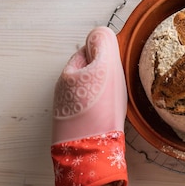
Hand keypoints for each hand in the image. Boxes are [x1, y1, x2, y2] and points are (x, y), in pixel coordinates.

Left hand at [52, 26, 126, 143]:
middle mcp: (64, 92)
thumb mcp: (104, 68)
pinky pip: (92, 110)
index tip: (118, 63)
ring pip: (91, 92)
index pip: (86, 51)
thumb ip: (103, 45)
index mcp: (68, 75)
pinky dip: (103, 110)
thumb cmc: (98, 110)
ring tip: (117, 102)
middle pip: (89, 72)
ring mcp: (69, 111)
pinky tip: (112, 117)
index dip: (104, 52)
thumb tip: (100, 31)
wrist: (91, 154)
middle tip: (120, 82)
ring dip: (105, 93)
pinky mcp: (77, 128)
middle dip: (106, 74)